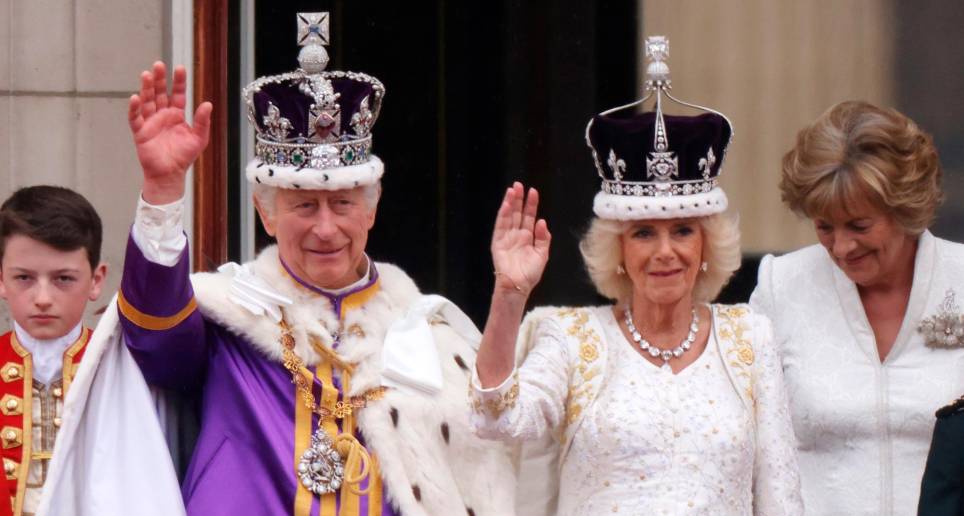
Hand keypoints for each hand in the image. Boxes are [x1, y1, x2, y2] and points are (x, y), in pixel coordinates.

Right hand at [128, 62, 212, 203]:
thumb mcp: (199, 138)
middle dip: (159, 79)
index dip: (178, 81)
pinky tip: (135, 98)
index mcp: (176, 114)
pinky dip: (134, 108)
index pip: (177, 94)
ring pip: (147, 101)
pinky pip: (135, 118)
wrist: (170, 174)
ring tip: (146, 75)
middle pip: (159, 93)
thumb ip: (202, 121)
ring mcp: (150, 122)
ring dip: (146, 88)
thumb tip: (208, 104)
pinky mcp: (140, 131)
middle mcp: (162, 115)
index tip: (180, 68)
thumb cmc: (184, 156)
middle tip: (159, 65)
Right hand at [490, 182, 550, 296]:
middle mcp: (516, 235)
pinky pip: (500, 226)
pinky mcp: (497, 242)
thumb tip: (542, 222)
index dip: (531, 204)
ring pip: (508, 217)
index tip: (533, 191)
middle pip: (517, 213)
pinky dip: (503, 215)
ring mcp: (506, 237)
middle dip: (519, 199)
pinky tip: (506, 205)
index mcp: (528, 237)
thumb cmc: (530, 273)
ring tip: (512, 190)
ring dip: (510, 203)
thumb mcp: (542, 255)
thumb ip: (543, 238)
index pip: (529, 217)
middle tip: (519, 185)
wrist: (518, 286)